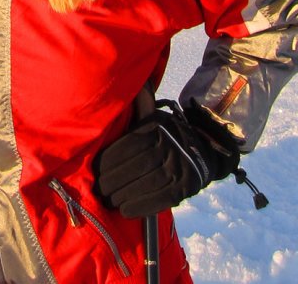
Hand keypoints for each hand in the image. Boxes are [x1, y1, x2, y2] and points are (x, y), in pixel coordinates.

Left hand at [92, 101, 238, 217]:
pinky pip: (162, 198)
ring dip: (123, 195)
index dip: (108, 161)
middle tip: (98, 190)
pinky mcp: (186, 186)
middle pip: (137, 166)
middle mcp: (170, 145)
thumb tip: (131, 85)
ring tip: (108, 201)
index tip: (94, 171)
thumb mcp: (152, 117)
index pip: (128, 145)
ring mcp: (180, 166)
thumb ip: (138, 107)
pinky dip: (141, 206)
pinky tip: (125, 211)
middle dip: (112, 181)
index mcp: (156, 126)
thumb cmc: (165, 135)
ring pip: (148, 183)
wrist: (203, 150)